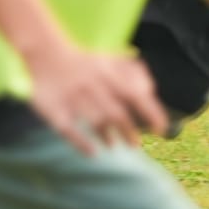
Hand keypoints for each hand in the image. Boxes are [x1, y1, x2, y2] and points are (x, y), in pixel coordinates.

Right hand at [28, 43, 167, 154]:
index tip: (161, 128)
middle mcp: (92, 86)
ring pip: (95, 122)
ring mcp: (73, 99)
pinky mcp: (55, 111)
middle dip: (129, 131)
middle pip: (116, 113)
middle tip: (136, 144)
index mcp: (108, 74)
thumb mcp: (109, 60)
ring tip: (113, 144)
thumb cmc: (85, 63)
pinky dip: (82, 144)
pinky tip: (93, 153)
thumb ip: (132, 71)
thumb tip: (151, 89)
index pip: (135, 94)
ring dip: (108, 136)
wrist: (47, 56)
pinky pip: (69, 131)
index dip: (151, 112)